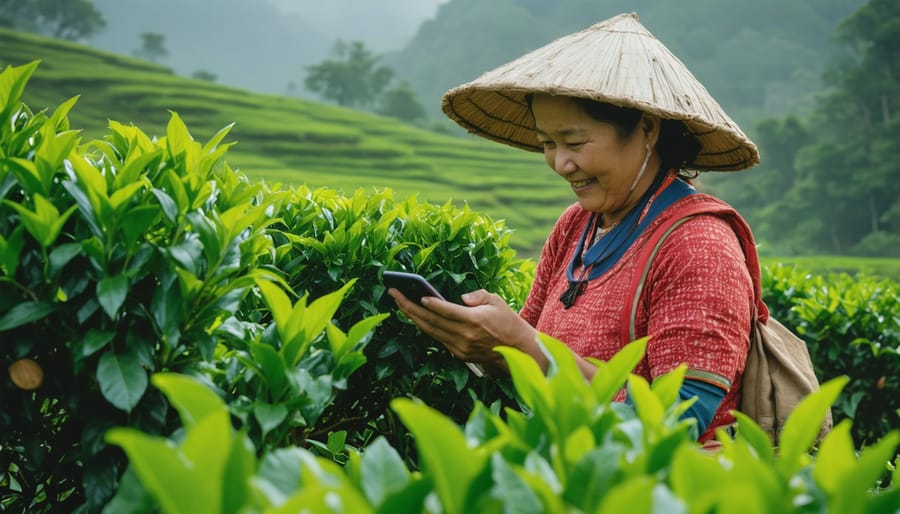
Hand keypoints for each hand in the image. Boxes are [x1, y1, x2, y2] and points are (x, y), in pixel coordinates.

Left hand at [387, 288, 541, 369]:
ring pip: (430, 331)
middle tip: (394, 293)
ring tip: (399, 303)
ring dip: (412, 318)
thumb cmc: (507, 322)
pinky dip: (425, 327)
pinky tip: (415, 317)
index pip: (447, 311)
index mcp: (474, 321)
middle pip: (431, 321)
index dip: (431, 304)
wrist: (518, 351)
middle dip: (409, 307)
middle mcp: (464, 336)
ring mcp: (460, 348)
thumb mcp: (496, 301)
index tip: (418, 296)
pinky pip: (437, 339)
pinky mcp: (459, 355)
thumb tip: (460, 298)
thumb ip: (477, 295)